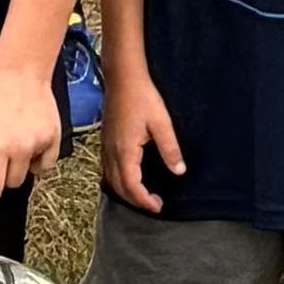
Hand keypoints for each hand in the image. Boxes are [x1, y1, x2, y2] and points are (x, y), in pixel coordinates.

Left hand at [0, 59, 64, 202]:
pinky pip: (48, 163)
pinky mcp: (54, 138)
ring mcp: (39, 144)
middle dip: (7, 176)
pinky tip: (34, 144)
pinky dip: (41, 159)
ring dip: (25, 165)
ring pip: (32, 172)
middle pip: (14, 182)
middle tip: (5, 161)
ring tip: (21, 144)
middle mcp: (20, 149)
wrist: (22, 72)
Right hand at [101, 66, 185, 209]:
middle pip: (118, 187)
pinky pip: (107, 168)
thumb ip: (170, 149)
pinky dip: (117, 180)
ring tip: (143, 194)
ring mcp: (105, 146)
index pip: (131, 186)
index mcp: (125, 151)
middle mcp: (111, 152)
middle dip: (135, 200)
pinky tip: (129, 176)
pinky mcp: (105, 140)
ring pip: (110, 179)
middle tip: (154, 204)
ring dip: (125, 191)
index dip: (144, 201)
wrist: (123, 77)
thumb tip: (179, 171)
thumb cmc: (142, 97)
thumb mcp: (161, 123)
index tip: (158, 206)